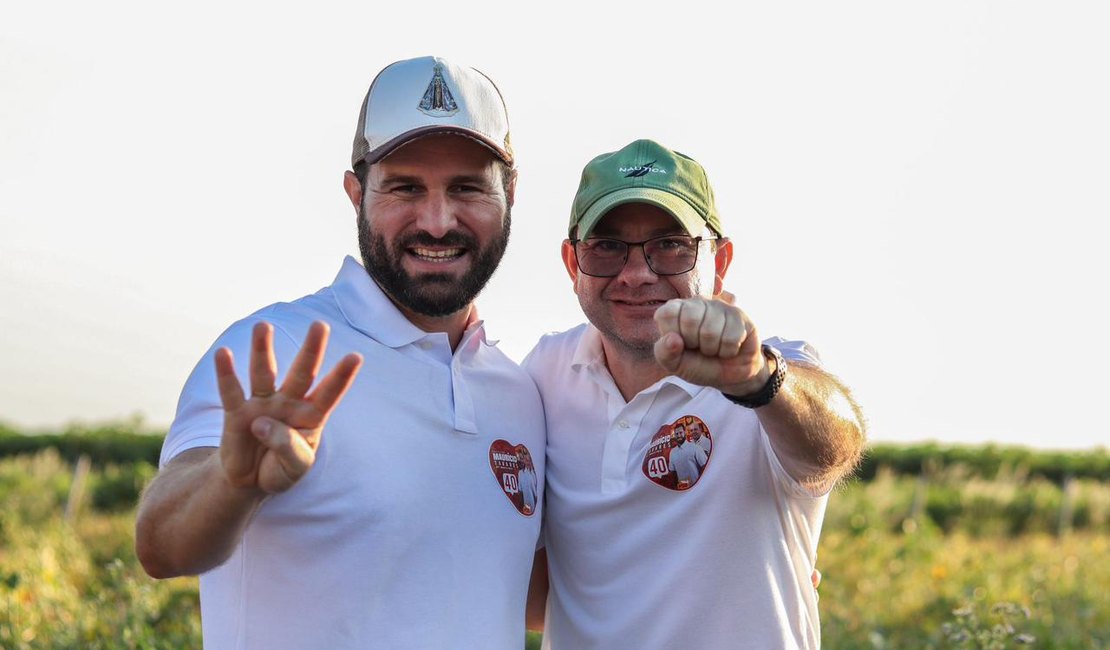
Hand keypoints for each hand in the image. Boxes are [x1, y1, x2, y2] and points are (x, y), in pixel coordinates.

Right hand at [215, 321, 361, 493]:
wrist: (250, 481)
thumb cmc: (280, 469)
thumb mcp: (294, 468)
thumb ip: (287, 448)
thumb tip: (261, 423)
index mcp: (310, 416)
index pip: (329, 394)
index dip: (341, 377)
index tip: (355, 357)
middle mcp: (289, 403)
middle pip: (302, 373)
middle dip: (311, 350)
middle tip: (320, 325)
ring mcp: (262, 404)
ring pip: (264, 373)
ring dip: (262, 350)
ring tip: (263, 326)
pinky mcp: (236, 413)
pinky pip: (232, 391)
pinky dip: (226, 374)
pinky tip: (223, 353)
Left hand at [652, 291, 769, 394]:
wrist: (728, 376)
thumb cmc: (698, 365)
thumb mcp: (674, 364)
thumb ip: (664, 353)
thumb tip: (672, 339)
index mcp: (676, 309)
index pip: (666, 314)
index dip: (673, 336)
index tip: (680, 344)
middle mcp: (697, 302)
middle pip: (690, 319)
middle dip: (695, 343)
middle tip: (699, 347)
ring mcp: (720, 306)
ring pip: (710, 331)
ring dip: (712, 349)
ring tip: (714, 348)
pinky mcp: (740, 315)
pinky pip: (730, 338)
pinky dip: (728, 351)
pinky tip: (728, 348)